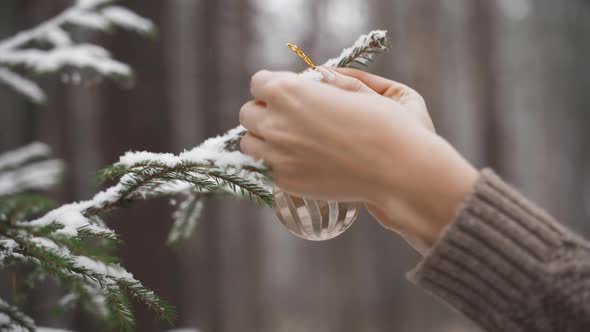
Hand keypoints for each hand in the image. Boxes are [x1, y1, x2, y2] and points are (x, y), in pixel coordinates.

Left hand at [239, 68, 477, 252]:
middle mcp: (275, 122)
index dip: (275, 87)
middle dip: (265, 112)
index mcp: (289, 91)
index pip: (258, 82)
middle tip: (290, 119)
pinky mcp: (285, 180)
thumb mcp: (357, 92)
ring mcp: (277, 155)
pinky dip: (277, 164)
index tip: (290, 95)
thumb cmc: (384, 125)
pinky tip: (302, 162)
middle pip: (247, 113)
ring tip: (291, 142)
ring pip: (249, 144)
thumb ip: (328, 82)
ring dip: (264, 140)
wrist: (397, 169)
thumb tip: (317, 77)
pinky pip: (266, 168)